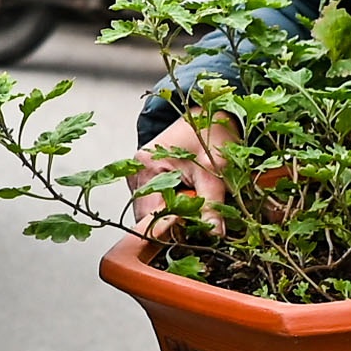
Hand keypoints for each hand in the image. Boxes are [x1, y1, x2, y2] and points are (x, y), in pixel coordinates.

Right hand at [135, 111, 228, 228]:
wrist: (210, 116)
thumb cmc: (210, 134)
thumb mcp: (215, 170)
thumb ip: (212, 204)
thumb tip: (214, 234)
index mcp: (146, 165)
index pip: (151, 214)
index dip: (172, 229)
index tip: (194, 235)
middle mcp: (136, 172)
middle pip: (148, 216)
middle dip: (173, 225)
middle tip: (199, 227)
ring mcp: (140, 177)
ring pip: (152, 213)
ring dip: (173, 219)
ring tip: (196, 214)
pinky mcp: (148, 181)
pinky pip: (156, 205)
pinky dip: (173, 210)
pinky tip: (189, 206)